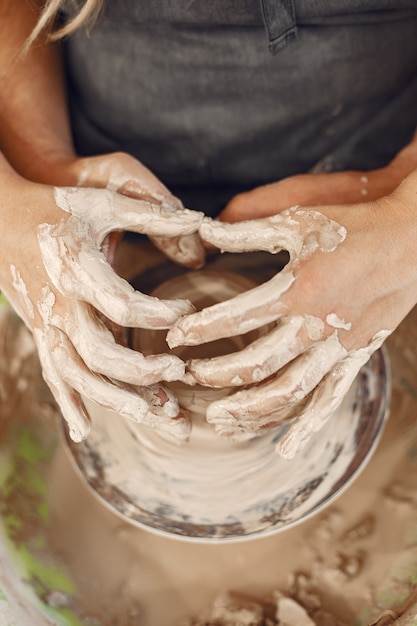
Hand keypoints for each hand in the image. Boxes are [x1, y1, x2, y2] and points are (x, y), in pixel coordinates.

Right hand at [0, 169, 202, 442]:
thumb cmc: (56, 207)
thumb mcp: (101, 202)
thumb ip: (150, 213)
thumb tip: (201, 220)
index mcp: (77, 268)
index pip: (121, 304)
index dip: (159, 314)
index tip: (186, 313)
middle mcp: (60, 304)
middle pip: (99, 354)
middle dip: (141, 371)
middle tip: (179, 371)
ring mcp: (47, 324)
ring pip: (79, 376)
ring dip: (118, 402)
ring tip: (161, 419)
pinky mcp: (41, 334)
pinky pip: (54, 376)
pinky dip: (69, 404)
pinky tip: (85, 431)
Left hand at [167, 173, 416, 457]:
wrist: (412, 239)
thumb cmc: (353, 224)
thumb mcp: (298, 219)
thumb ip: (248, 230)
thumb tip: (204, 234)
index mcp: (297, 290)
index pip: (234, 319)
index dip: (198, 329)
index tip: (174, 336)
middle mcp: (315, 326)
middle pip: (254, 364)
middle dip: (214, 374)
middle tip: (187, 375)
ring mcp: (338, 348)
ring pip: (287, 393)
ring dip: (248, 410)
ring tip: (217, 418)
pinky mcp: (357, 358)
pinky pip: (329, 400)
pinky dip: (306, 428)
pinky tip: (285, 450)